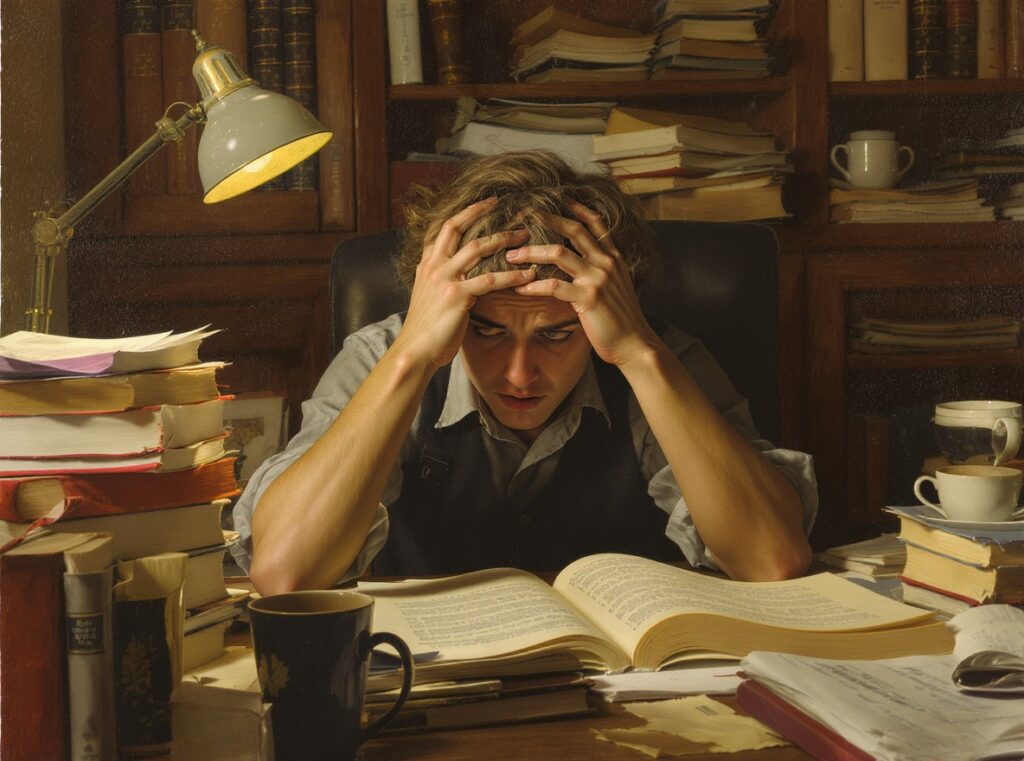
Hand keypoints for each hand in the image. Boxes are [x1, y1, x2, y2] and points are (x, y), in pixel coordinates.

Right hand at [393, 198, 535, 369]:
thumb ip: (442, 281)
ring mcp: (444, 278)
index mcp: (427, 264)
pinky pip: (490, 279)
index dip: (466, 213)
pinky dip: (512, 275)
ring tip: (525, 237)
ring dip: (504, 239)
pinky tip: (529, 276)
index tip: (485, 203)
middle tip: (507, 207)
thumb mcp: (429, 297)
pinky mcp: (457, 296)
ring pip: (478, 247)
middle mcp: (434, 266)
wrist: (415, 351)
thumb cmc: (425, 330)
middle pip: (458, 227)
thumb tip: (460, 277)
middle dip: (482, 212)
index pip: (445, 229)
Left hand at [505, 201, 657, 365]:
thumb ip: (602, 270)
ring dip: (531, 252)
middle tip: (523, 215)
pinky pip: (554, 286)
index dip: (576, 208)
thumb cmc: (621, 319)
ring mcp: (598, 279)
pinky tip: (520, 288)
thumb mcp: (617, 286)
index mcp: (613, 258)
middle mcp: (606, 263)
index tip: (557, 198)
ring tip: (512, 256)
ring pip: (558, 253)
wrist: (634, 344)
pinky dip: (534, 286)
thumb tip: (583, 262)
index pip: (595, 223)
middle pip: (573, 230)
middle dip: (546, 220)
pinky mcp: (588, 298)